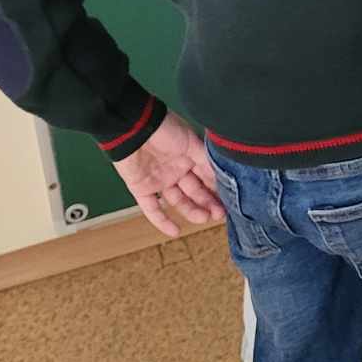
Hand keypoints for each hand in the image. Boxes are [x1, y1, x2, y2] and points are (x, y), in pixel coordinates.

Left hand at [112, 111, 223, 239]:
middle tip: (218, 214)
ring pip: (178, 201)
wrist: (132, 129)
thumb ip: (206, 159)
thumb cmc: (164, 129)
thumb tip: (224, 174)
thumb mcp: (191, 142)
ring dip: (191, 211)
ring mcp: (159, 180)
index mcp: (189, 156)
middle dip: (207, 203)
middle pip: (195, 191)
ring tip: (203, 218)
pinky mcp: (142, 189)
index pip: (207, 177)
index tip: (229, 201)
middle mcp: (176, 170)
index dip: (217, 189)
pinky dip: (162, 221)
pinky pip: (152, 208)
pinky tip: (175, 232)